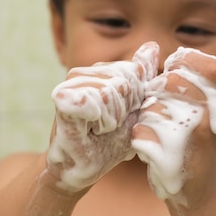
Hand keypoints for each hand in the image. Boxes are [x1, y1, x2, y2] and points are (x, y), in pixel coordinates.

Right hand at [47, 42, 158, 192]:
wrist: (81, 170)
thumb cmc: (107, 143)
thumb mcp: (133, 110)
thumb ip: (142, 77)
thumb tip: (153, 45)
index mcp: (99, 72)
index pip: (135, 71)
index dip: (135, 100)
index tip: (122, 118)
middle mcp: (82, 72)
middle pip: (125, 79)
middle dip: (124, 109)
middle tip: (109, 126)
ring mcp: (69, 83)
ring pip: (112, 90)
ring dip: (111, 118)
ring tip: (99, 128)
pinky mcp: (62, 98)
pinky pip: (95, 99)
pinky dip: (99, 119)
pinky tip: (90, 129)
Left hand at [132, 47, 215, 205]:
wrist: (198, 196)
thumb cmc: (194, 147)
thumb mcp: (205, 112)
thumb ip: (191, 82)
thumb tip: (163, 49)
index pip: (208, 65)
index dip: (185, 62)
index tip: (172, 71)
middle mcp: (212, 118)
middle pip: (170, 83)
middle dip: (156, 94)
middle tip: (158, 109)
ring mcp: (194, 140)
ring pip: (151, 108)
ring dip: (146, 119)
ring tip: (159, 135)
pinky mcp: (173, 159)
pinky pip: (140, 132)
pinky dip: (139, 141)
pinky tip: (151, 151)